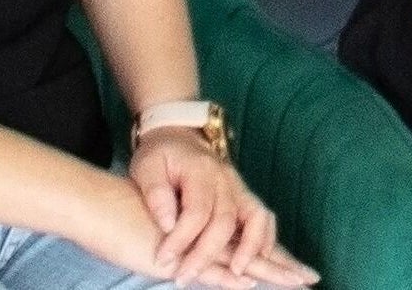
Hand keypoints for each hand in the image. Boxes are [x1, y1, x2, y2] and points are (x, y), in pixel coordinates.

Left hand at [131, 131, 314, 287]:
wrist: (179, 135)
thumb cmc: (160, 155)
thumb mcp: (147, 167)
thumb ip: (156, 193)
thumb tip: (168, 224)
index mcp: (201, 170)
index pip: (197, 211)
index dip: (181, 239)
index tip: (162, 260)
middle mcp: (226, 179)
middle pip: (226, 221)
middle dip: (207, 254)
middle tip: (184, 277)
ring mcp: (239, 187)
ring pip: (257, 217)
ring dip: (251, 248)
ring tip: (237, 274)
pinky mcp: (243, 196)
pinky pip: (263, 218)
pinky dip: (264, 240)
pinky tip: (256, 261)